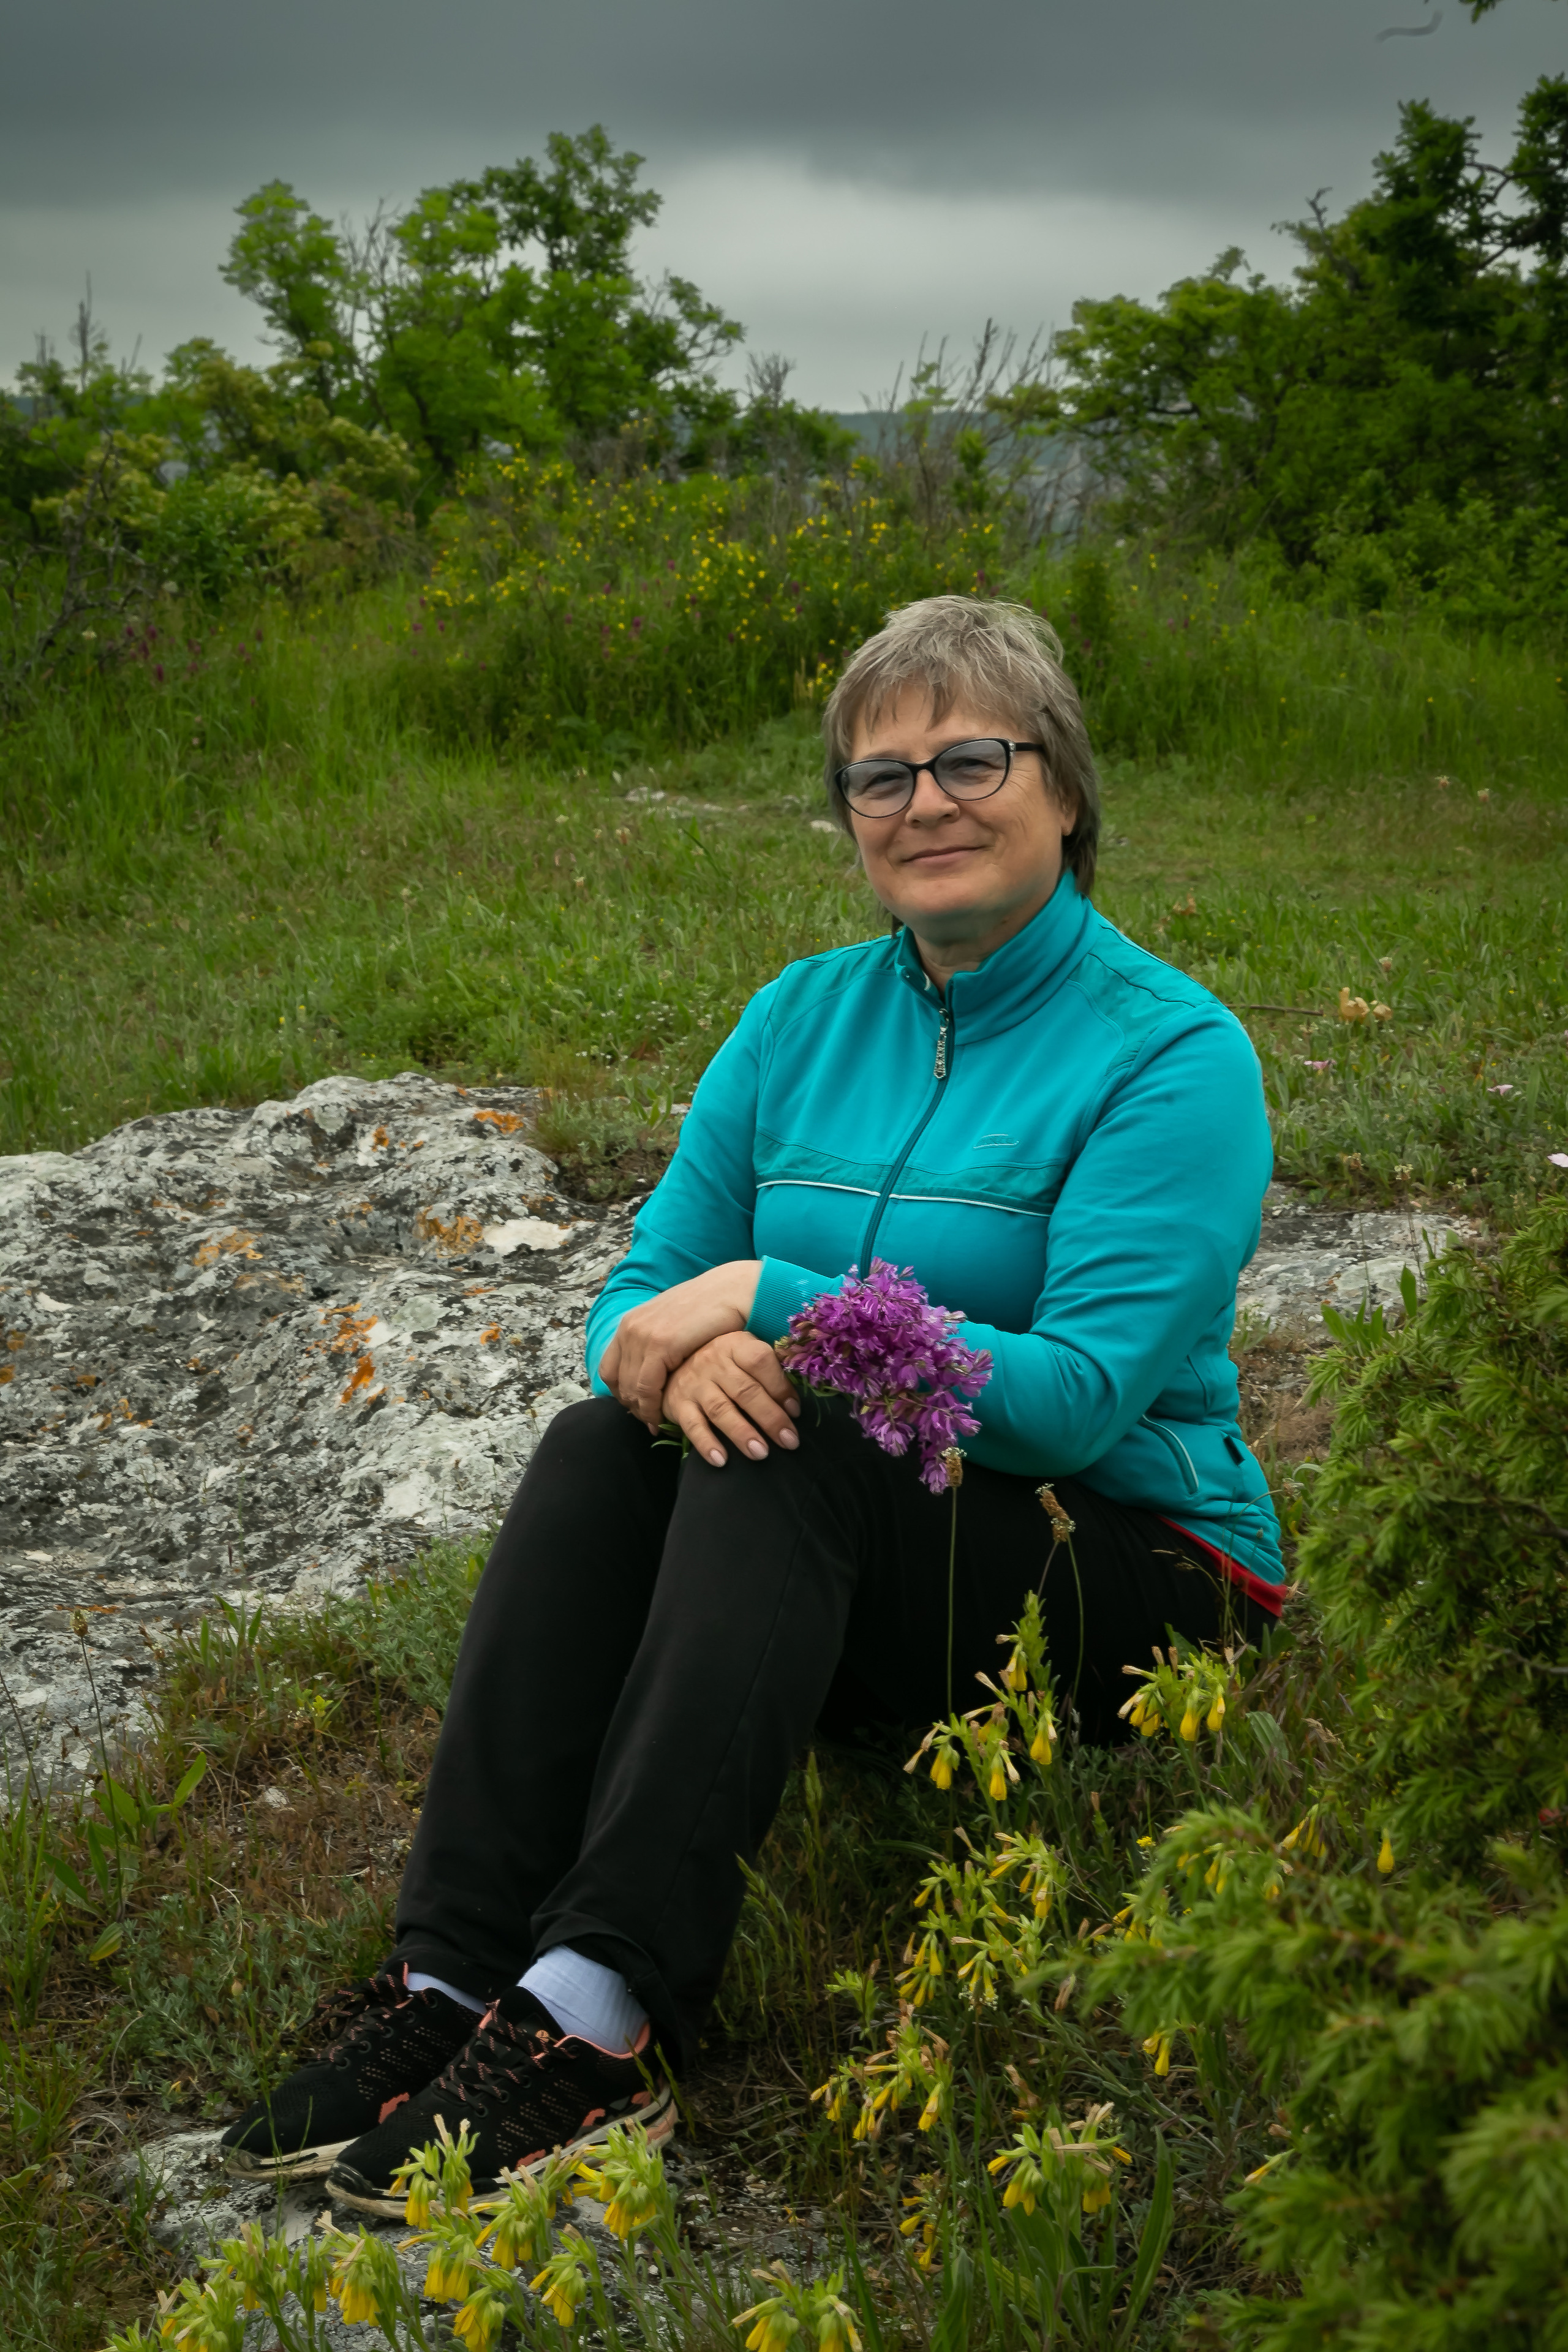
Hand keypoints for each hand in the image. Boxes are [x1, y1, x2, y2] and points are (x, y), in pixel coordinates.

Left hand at [598, 1259, 763, 1427]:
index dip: (620, 1393)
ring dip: (642, 1410)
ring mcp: (642, 1335)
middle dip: (631, 1405)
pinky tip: (664, 1416)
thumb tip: (651, 1371)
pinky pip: (647, 1387)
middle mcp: (630, 1327)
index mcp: (630, 1322)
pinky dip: (652, 1406)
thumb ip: (656, 1343)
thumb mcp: (672, 1325)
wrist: (732, 1290)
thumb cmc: (710, 1308)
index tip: (637, 1408)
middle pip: (616, 1381)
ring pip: (630, 1387)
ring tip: (657, 1423)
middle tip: (649, 1422)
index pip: (609, 1368)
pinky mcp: (660, 1344)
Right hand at [662, 1332, 800, 1466]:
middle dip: (770, 1418)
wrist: (674, 1362)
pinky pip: (692, 1425)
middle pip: (745, 1391)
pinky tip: (721, 1460)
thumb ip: (767, 1371)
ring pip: (721, 1410)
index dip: (780, 1386)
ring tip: (761, 1453)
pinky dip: (706, 1444)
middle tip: (789, 1441)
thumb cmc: (723, 1362)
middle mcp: (713, 1362)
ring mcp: (694, 1383)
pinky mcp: (678, 1404)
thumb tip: (794, 1404)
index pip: (760, 1361)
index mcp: (735, 1345)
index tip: (795, 1411)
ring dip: (742, 1433)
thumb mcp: (743, 1353)